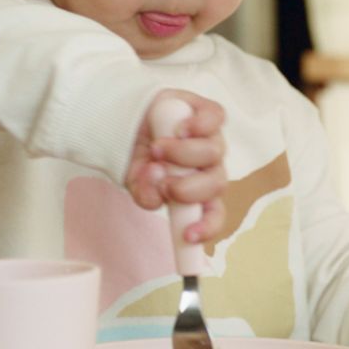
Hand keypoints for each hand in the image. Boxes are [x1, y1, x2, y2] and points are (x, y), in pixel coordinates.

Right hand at [126, 89, 226, 242]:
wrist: (132, 120)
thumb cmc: (141, 156)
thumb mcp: (136, 181)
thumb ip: (145, 193)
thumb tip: (156, 196)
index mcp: (198, 192)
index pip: (213, 214)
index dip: (206, 227)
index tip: (188, 235)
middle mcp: (210, 168)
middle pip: (217, 183)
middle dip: (187, 187)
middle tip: (160, 178)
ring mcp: (213, 139)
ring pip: (213, 152)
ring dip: (182, 153)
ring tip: (157, 148)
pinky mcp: (210, 112)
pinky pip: (215, 119)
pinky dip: (198, 125)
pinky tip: (179, 128)